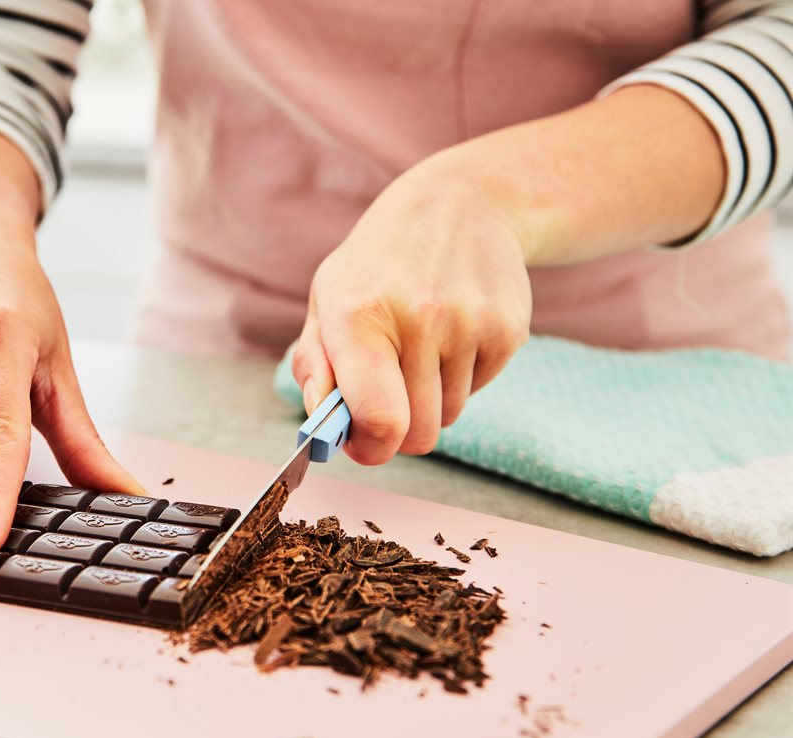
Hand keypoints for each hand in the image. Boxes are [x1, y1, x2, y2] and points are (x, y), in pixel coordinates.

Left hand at [292, 162, 532, 463]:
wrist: (462, 203)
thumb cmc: (380, 263)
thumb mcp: (328, 296)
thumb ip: (315, 365)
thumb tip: (322, 426)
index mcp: (359, 315)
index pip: (379, 418)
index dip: (371, 447)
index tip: (364, 443)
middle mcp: (419, 318)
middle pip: (417, 433)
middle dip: (400, 430)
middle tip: (390, 395)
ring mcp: (470, 323)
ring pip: (448, 415)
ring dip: (431, 397)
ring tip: (423, 344)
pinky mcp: (509, 328)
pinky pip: (478, 389)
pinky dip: (463, 375)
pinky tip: (454, 330)